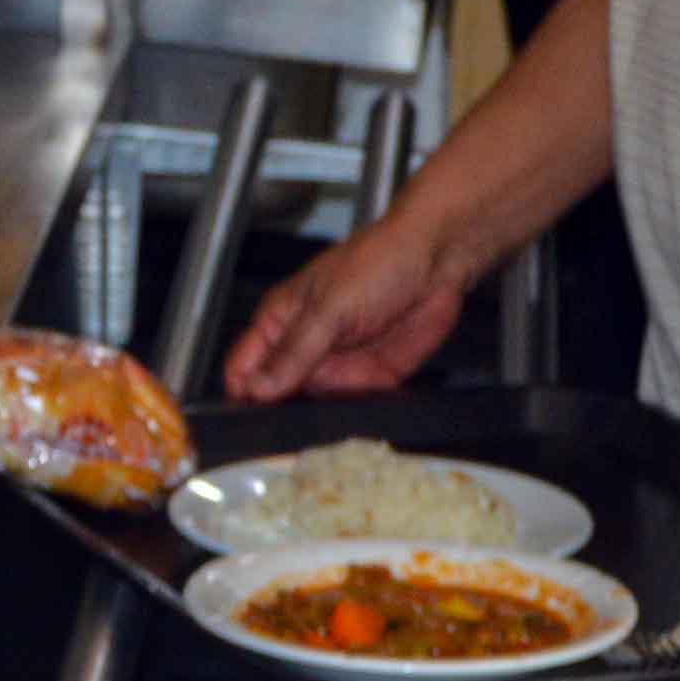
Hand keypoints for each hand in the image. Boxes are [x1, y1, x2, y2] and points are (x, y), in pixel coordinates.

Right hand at [224, 211, 474, 402]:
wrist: (438, 259)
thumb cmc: (380, 260)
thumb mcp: (329, 307)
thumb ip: (294, 352)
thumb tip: (258, 389)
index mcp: (281, 320)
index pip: (243, 366)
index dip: (241, 392)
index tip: (247, 414)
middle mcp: (305, 346)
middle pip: (275, 393)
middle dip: (279, 410)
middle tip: (288, 421)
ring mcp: (336, 364)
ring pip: (313, 405)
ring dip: (317, 414)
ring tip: (326, 411)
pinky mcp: (370, 378)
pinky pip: (352, 407)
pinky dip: (353, 413)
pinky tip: (355, 409)